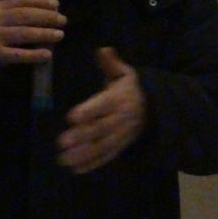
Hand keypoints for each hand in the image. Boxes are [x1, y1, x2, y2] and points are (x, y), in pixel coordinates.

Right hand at [0, 0, 64, 64]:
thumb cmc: (2, 31)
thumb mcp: (8, 16)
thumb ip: (26, 10)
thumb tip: (54, 8)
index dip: (39, 0)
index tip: (56, 4)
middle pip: (23, 15)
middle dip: (45, 16)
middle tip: (62, 20)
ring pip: (22, 33)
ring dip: (43, 33)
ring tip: (60, 35)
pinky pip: (17, 54)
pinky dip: (34, 55)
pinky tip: (48, 54)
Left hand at [56, 48, 146, 173]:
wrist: (155, 109)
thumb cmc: (131, 89)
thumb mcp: (124, 73)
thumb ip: (111, 63)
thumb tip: (103, 49)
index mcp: (120, 98)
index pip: (104, 105)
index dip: (89, 111)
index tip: (71, 117)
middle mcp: (121, 118)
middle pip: (102, 129)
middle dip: (82, 136)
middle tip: (62, 142)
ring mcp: (122, 135)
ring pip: (103, 146)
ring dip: (83, 155)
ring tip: (63, 160)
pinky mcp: (121, 146)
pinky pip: (107, 157)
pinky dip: (93, 164)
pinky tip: (75, 169)